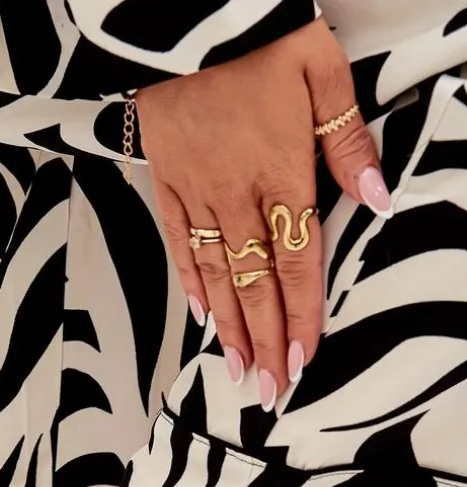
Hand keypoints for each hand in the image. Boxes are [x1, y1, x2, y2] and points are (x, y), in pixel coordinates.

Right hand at [135, 18, 388, 410]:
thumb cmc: (258, 34)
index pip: (295, 259)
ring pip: (216, 273)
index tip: (303, 359)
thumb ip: (349, 141)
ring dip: (229, 327)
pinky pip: (177, 242)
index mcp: (279, 169)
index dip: (300, 314)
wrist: (184, 8)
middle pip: (254, 282)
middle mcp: (235, 192)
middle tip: (268, 389)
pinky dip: (190, 282)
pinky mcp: (165, 179)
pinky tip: (201, 316)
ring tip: (237, 370)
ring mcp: (195, 190)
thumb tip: (378, 200)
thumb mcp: (322, 70)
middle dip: (265, 340)